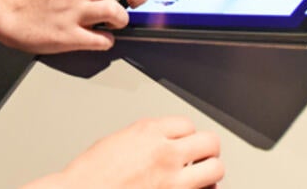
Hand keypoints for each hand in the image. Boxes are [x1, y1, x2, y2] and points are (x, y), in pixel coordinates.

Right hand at [34, 117, 222, 188]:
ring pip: (216, 170)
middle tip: (202, 156)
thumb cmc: (90, 176)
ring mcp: (173, 181)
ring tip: (202, 175)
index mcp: (148, 132)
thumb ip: (145, 138)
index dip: (187, 134)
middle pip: (209, 142)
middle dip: (207, 149)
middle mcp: (166, 154)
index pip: (188, 124)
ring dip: (210, 172)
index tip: (185, 141)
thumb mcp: (117, 141)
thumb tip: (160, 141)